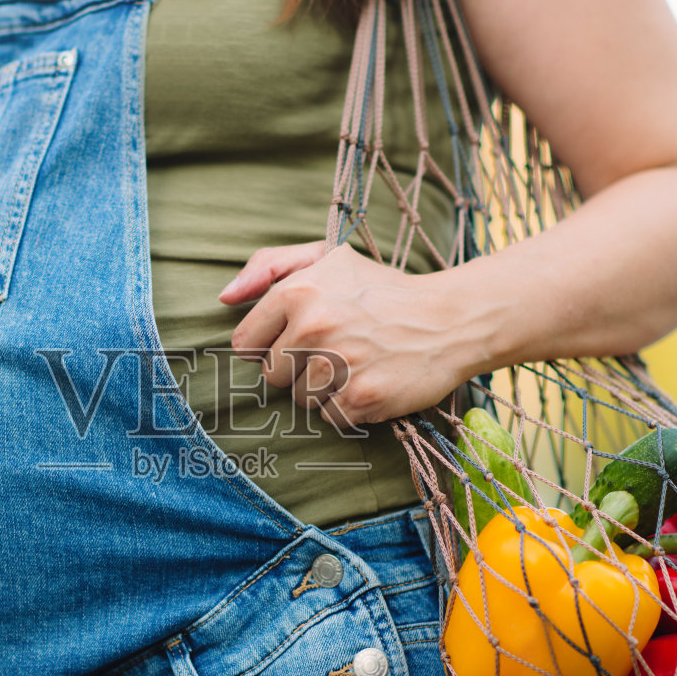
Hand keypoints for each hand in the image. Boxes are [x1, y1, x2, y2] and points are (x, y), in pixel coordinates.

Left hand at [221, 242, 468, 428]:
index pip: (246, 342)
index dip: (271, 342)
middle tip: (337, 348)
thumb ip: (269, 266)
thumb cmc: (381, 290)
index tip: (300, 337)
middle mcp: (314, 326)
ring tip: (357, 363)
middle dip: (298, 367)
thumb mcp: (327, 257)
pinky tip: (371, 380)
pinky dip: (348, 407)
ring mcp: (338, 364)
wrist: (451, 319)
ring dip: (324, 389)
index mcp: (298, 291)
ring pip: (300, 399)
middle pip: (272, 375)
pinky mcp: (361, 398)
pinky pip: (329, 418)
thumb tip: (225, 297)